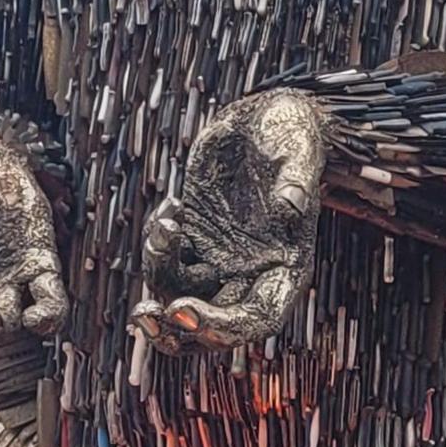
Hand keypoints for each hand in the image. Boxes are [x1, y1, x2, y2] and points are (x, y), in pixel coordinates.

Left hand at [133, 87, 325, 351]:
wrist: (265, 118)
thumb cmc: (290, 134)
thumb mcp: (299, 149)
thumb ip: (298, 179)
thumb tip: (291, 203)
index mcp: (285, 269)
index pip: (256, 318)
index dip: (221, 326)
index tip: (182, 309)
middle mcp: (251, 274)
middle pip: (213, 325)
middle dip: (176, 328)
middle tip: (145, 314)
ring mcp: (220, 259)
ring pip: (180, 296)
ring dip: (159, 281)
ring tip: (165, 227)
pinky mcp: (195, 238)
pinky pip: (169, 261)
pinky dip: (159, 245)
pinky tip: (172, 205)